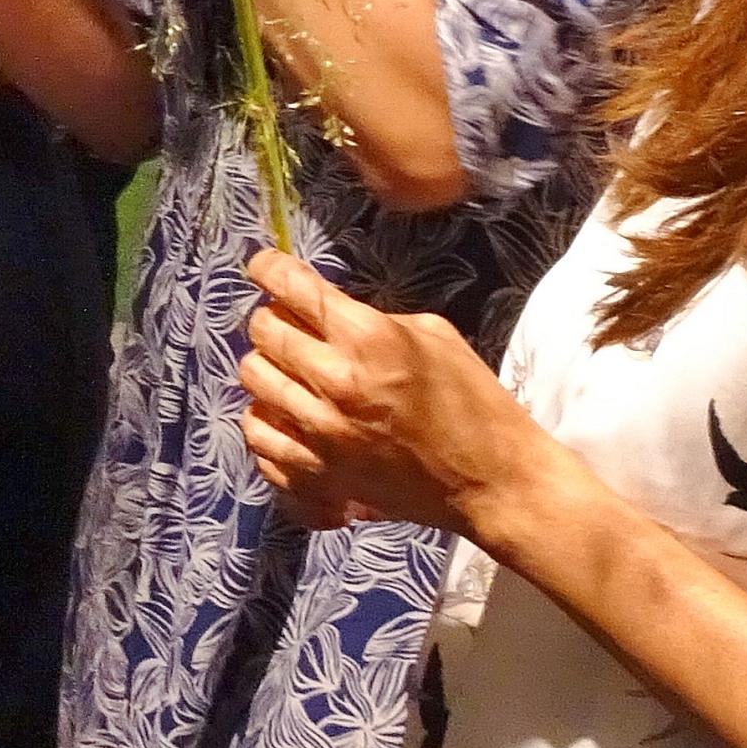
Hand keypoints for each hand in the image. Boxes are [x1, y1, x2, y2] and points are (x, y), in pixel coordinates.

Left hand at [237, 243, 543, 535]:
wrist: (493, 482)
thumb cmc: (475, 403)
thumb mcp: (435, 335)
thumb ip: (372, 317)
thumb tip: (324, 312)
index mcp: (369, 339)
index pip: (291, 286)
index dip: (269, 268)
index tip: (264, 266)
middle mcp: (336, 382)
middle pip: (262, 331)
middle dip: (271, 317)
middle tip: (289, 322)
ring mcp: (322, 433)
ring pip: (253, 381)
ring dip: (269, 368)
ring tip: (292, 371)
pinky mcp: (318, 475)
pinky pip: (260, 440)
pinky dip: (267, 424)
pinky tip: (288, 418)